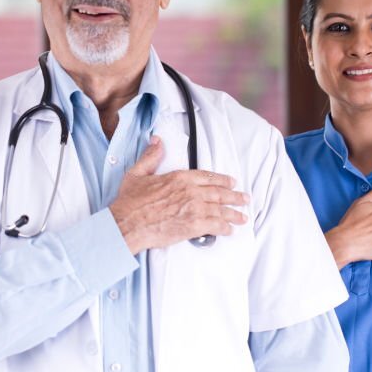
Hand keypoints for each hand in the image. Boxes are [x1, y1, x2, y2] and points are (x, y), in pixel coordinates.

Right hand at [109, 136, 248, 253]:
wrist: (126, 224)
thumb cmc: (130, 202)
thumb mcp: (137, 173)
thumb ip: (151, 157)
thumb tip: (157, 141)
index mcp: (179, 178)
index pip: (207, 177)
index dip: (222, 180)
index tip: (231, 182)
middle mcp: (190, 191)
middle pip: (219, 193)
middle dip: (234, 196)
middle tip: (244, 199)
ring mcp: (194, 209)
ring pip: (220, 210)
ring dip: (234, 214)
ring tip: (242, 217)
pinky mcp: (193, 226)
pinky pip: (215, 225)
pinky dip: (225, 227)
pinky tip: (230, 230)